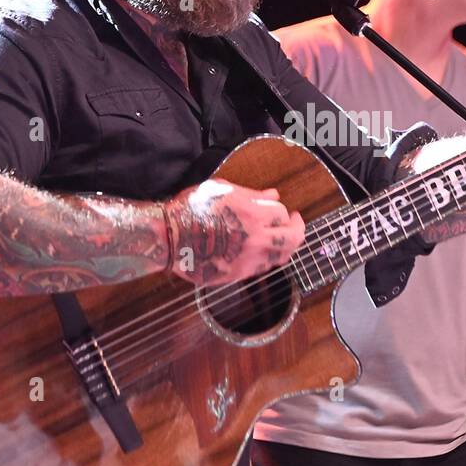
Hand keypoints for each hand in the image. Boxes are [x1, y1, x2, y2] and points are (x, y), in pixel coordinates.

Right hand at [163, 180, 303, 284]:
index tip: (276, 207)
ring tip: (279, 237)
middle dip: (298, 228)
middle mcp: (256, 240)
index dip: (280, 209)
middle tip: (295, 221)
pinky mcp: (237, 275)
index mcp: (253, 215)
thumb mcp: (221, 190)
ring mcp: (248, 260)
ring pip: (281, 257)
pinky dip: (266, 258)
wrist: (167, 238)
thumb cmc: (190, 208)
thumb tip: (273, 195)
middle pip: (293, 239)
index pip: (282, 214)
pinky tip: (259, 250)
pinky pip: (262, 268)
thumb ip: (251, 194)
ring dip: (284, 246)